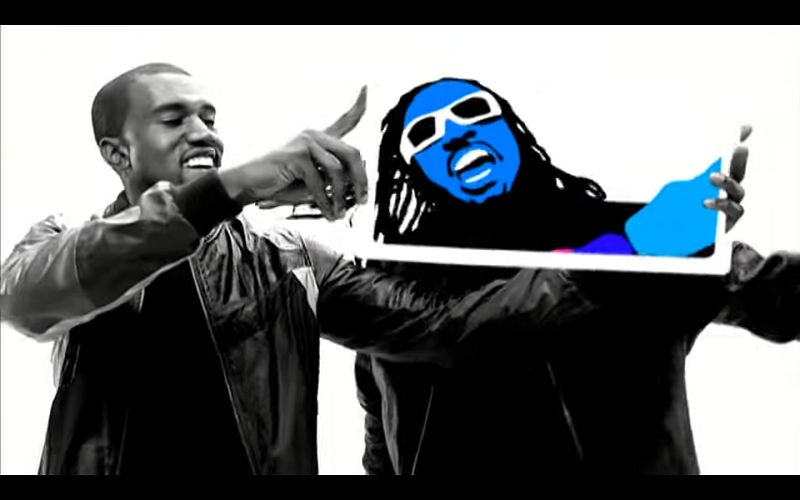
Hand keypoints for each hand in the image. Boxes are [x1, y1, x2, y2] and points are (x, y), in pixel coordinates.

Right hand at [219, 86, 367, 220]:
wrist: (249, 184)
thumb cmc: (281, 184)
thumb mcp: (314, 183)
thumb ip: (334, 181)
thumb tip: (357, 187)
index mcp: (319, 139)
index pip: (344, 120)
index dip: (358, 105)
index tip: (366, 88)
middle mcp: (314, 135)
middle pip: (352, 153)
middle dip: (361, 180)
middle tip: (362, 201)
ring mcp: (305, 143)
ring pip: (338, 170)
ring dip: (340, 196)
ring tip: (338, 214)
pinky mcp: (297, 155)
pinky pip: (319, 182)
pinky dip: (325, 201)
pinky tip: (326, 212)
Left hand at [624, 125, 751, 256]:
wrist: (653, 238)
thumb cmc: (665, 213)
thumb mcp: (676, 191)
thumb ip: (693, 181)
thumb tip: (708, 172)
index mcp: (709, 182)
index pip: (726, 160)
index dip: (737, 144)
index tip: (744, 129)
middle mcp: (721, 193)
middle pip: (737, 174)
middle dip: (737, 160)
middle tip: (734, 149)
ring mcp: (723, 210)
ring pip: (737, 194)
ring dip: (727, 183)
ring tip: (712, 177)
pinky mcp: (722, 227)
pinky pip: (729, 214)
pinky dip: (720, 205)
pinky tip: (707, 201)